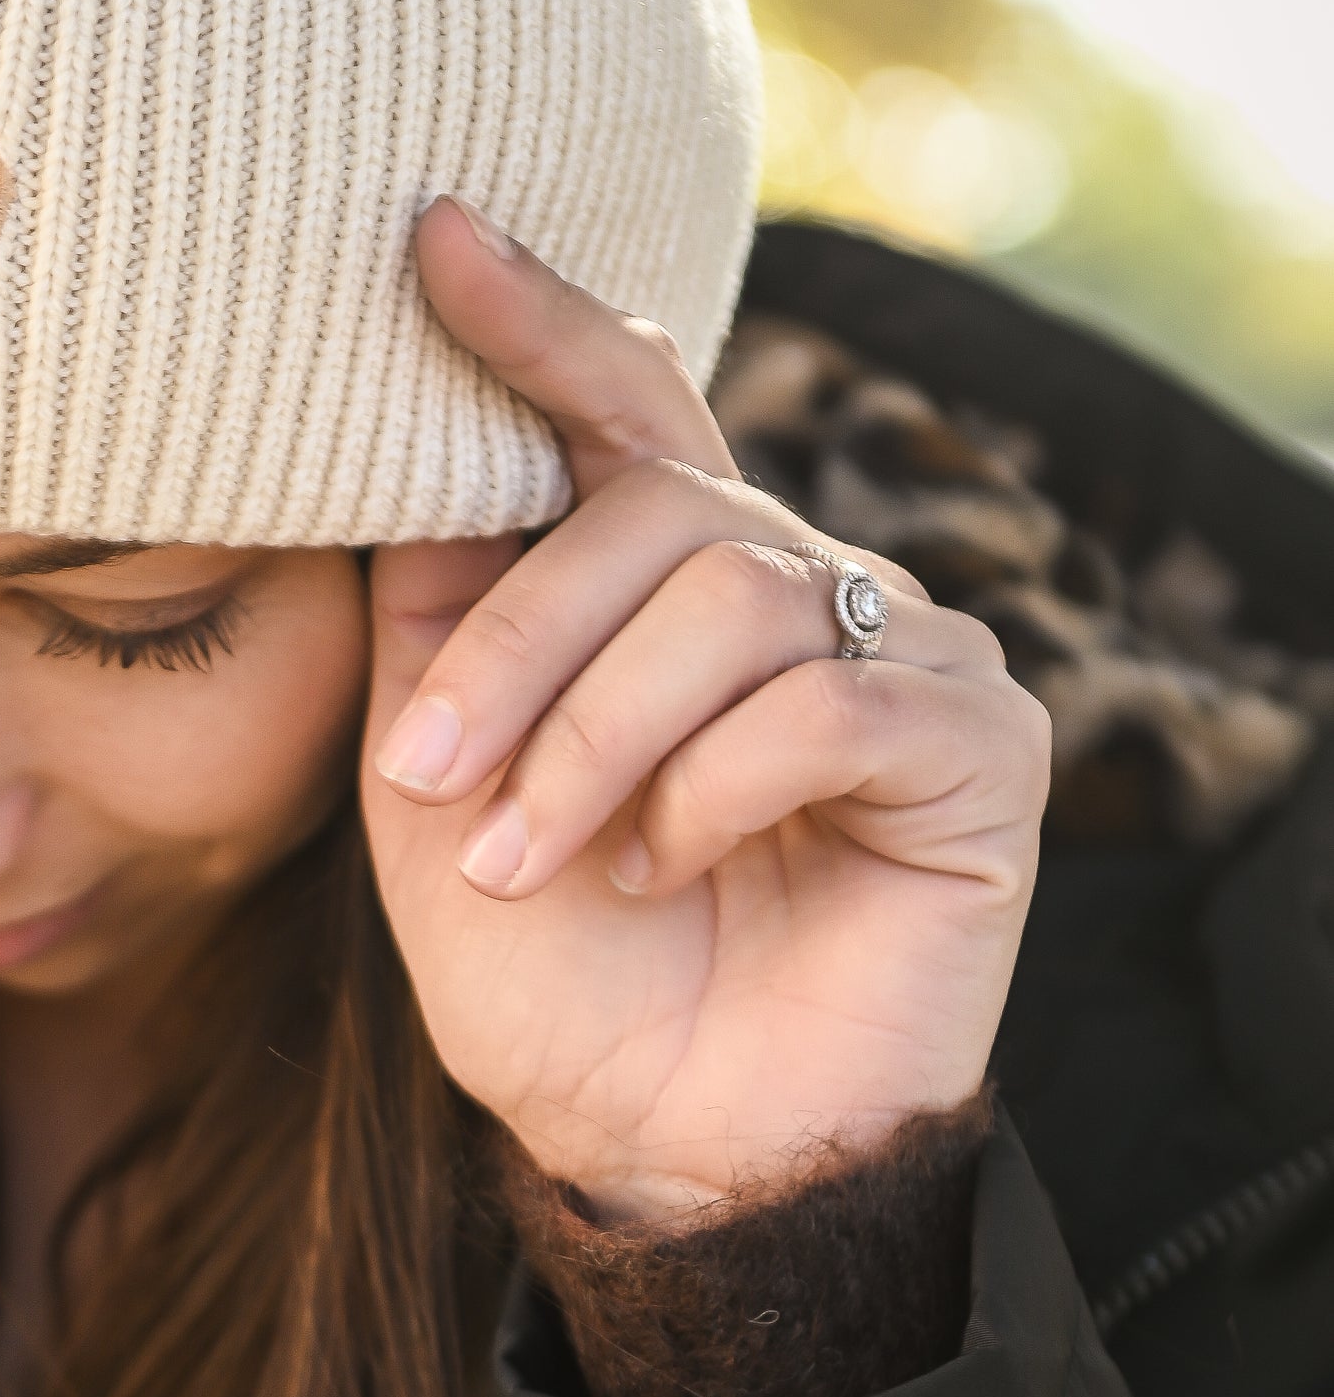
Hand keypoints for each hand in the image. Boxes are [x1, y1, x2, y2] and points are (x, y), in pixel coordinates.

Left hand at [363, 201, 1048, 1223]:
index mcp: (666, 596)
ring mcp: (897, 655)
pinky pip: (827, 702)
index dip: (537, 329)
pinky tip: (669, 871)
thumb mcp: (439, 799)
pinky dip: (710, 792)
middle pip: (654, 505)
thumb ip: (436, 633)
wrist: (660, 1150)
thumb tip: (421, 467)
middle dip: (514, 646)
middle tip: (428, 780)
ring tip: (529, 857)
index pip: (623, 415)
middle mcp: (795, 595)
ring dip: (591, 738)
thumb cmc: (552, 984)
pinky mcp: (975, 743)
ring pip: (729, 600)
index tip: (433, 246)